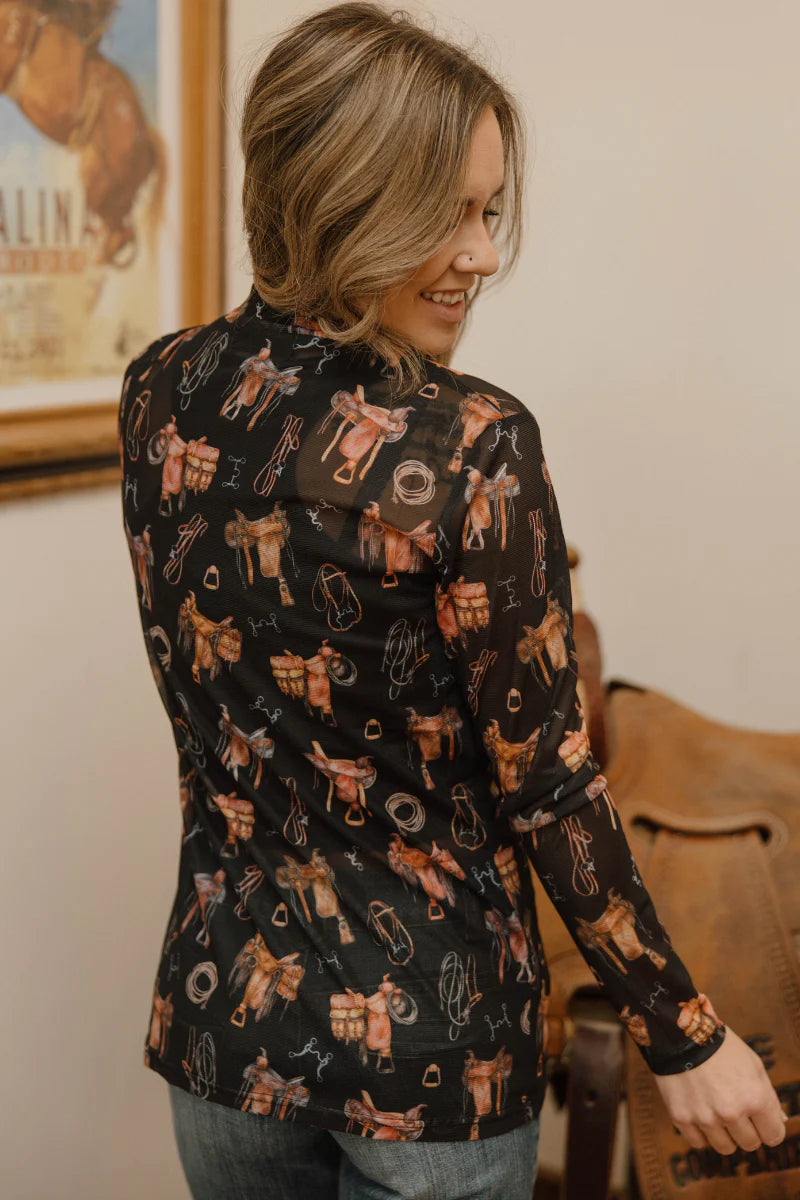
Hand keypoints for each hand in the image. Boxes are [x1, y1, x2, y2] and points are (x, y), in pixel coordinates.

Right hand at [651, 1023, 787, 1154]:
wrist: (679, 1031)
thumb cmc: (721, 1047)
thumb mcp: (753, 1064)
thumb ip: (769, 1097)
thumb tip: (779, 1122)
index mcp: (755, 1098)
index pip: (774, 1136)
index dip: (769, 1127)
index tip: (761, 1120)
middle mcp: (731, 1112)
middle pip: (750, 1144)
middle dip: (747, 1130)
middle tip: (736, 1110)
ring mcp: (705, 1118)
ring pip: (725, 1148)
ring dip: (725, 1133)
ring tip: (716, 1110)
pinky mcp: (682, 1118)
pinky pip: (699, 1143)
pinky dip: (701, 1132)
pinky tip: (700, 1112)